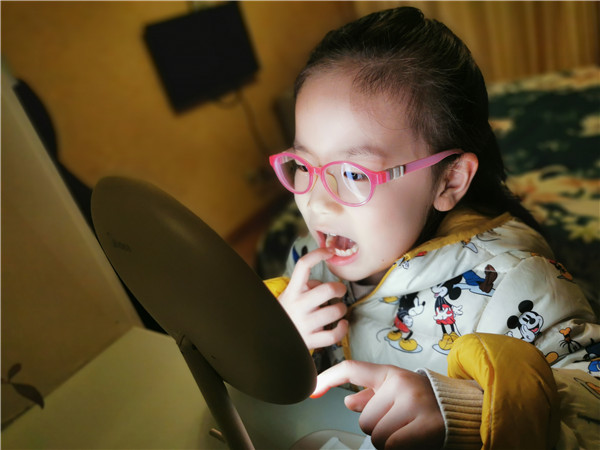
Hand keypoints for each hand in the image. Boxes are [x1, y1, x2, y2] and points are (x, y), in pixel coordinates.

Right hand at [278, 248, 347, 348]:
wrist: (272, 338)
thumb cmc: (287, 313)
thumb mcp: (290, 295)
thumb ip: (306, 285)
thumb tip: (323, 283)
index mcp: (292, 290)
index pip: (303, 265)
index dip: (318, 254)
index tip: (330, 251)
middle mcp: (298, 305)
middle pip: (328, 289)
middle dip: (340, 288)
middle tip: (340, 291)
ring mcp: (305, 323)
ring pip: (335, 311)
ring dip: (342, 308)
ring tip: (338, 309)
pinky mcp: (311, 340)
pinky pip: (334, 334)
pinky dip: (342, 328)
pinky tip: (342, 324)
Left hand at [312, 360, 444, 449]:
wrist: (462, 408)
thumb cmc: (423, 400)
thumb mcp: (397, 391)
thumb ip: (372, 395)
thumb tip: (348, 401)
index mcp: (390, 373)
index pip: (351, 369)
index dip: (328, 378)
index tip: (312, 390)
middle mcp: (400, 384)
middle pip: (364, 418)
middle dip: (375, 427)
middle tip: (395, 423)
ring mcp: (413, 403)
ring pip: (376, 435)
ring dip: (386, 441)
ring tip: (405, 431)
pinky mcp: (425, 425)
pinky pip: (391, 445)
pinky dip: (397, 448)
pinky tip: (410, 440)